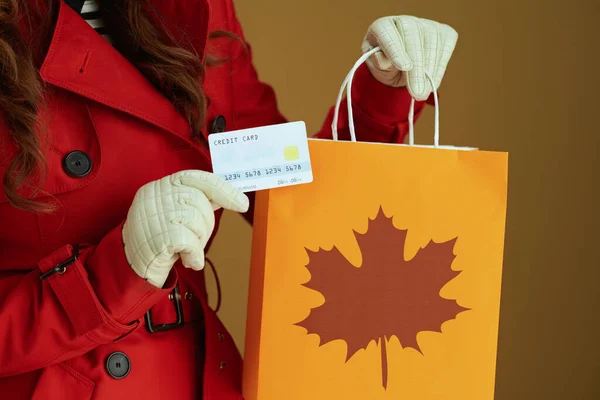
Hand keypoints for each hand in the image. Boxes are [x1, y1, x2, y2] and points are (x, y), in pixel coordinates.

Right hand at [122, 170, 248, 286]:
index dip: (223, 190)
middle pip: (200, 201)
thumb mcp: (175, 214)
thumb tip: (230, 195)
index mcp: (162, 186)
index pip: (198, 178)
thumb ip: (198, 202)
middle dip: (206, 225)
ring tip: (184, 250)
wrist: (132, 266)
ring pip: (197, 220)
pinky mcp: (157, 236)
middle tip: (194, 240)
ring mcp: (154, 213)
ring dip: (198, 241)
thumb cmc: (157, 239)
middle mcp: (155, 194)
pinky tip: (187, 261)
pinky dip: (194, 255)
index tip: (242, 203)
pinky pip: (190, 242)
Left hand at [362, 16, 457, 100]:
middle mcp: (404, 21)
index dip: (396, 49)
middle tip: (416, 92)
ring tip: (422, 93)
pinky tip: (432, 83)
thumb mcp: (377, 68)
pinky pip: (445, 47)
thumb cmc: (386, 65)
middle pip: (412, 39)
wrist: (400, 66)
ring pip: (431, 44)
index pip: (387, 33)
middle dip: (416, 68)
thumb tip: (382, 59)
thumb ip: (378, 63)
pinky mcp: (443, 33)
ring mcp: (425, 25)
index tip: (404, 67)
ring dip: (429, 72)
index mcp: (382, 26)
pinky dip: (440, 68)